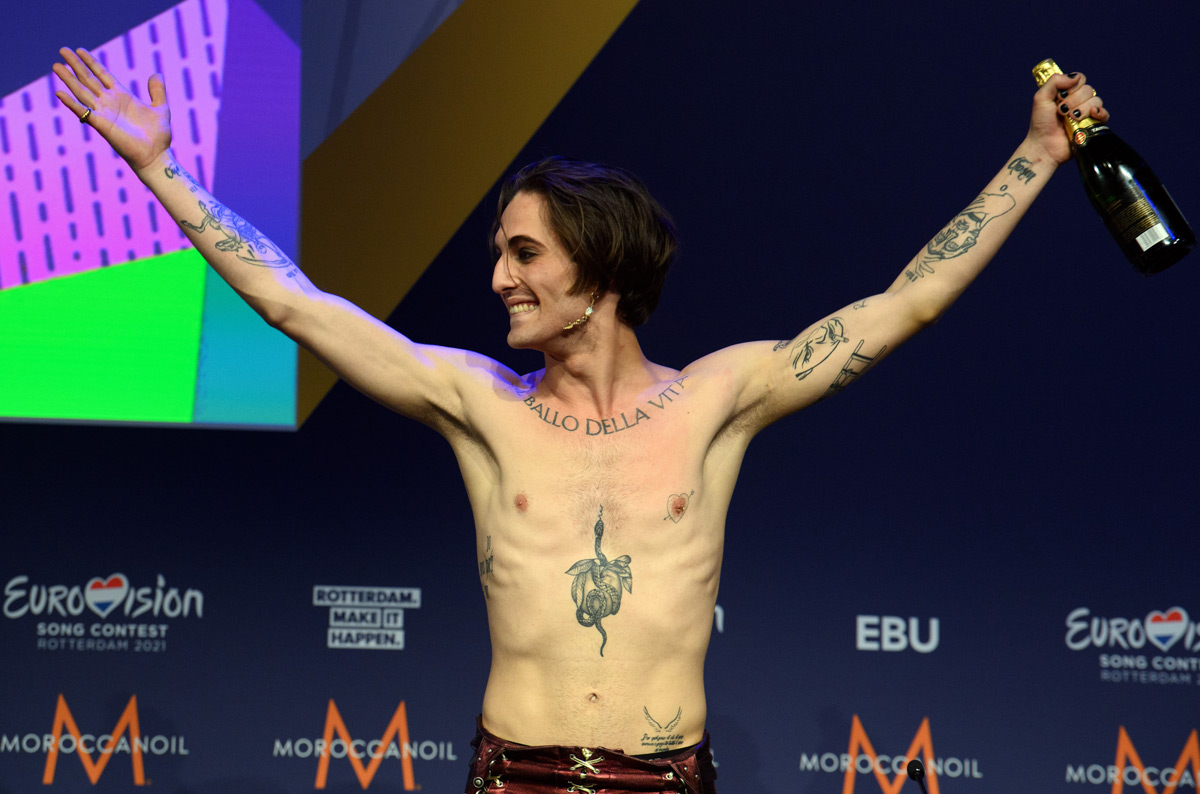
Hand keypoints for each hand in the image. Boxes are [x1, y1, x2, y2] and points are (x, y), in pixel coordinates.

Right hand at [52, 47, 171, 173]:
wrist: (156, 156)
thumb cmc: (159, 136)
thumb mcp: (161, 108)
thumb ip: (157, 91)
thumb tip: (156, 74)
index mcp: (122, 96)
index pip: (102, 74)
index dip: (91, 62)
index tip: (79, 50)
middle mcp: (110, 102)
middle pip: (88, 79)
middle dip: (76, 64)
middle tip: (62, 50)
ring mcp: (104, 113)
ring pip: (82, 91)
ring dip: (68, 79)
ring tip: (56, 66)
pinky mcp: (102, 125)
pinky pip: (83, 112)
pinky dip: (71, 103)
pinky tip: (60, 93)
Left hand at [1026, 70, 1109, 164]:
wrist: (1044, 146)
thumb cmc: (1041, 124)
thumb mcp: (1041, 98)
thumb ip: (1055, 81)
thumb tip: (1075, 77)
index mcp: (1067, 93)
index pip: (1080, 79)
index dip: (1072, 86)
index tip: (1060, 97)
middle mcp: (1078, 101)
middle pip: (1088, 89)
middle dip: (1074, 100)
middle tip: (1061, 111)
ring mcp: (1087, 113)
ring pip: (1096, 100)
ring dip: (1082, 109)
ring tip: (1069, 119)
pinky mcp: (1093, 125)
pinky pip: (1105, 114)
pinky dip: (1099, 113)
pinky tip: (1091, 115)